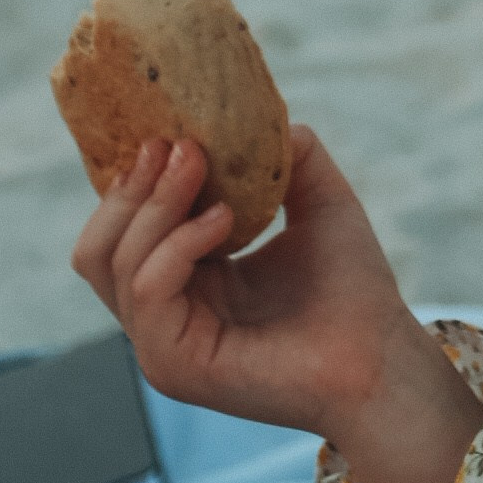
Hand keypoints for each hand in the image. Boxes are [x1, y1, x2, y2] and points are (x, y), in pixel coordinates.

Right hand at [72, 128, 481, 482]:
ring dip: (154, 205)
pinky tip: (225, 219)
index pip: (122, 230)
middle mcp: (163, 318)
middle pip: (98, 246)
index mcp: (185, 284)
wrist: (384, 355)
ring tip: (199, 166)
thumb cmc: (355, 292)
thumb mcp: (320, 207)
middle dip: (133, 188)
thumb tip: (260, 116)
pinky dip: (178, 243)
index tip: (168, 131)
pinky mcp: (174, 365)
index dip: (134, 180)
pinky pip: (146, 289)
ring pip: (111, 262)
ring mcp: (162, 346)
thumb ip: (290, 159)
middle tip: (179, 145)